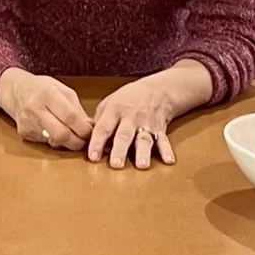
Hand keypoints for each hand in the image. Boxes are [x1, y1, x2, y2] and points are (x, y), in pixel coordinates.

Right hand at [0, 69, 93, 151]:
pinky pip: (45, 142)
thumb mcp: (63, 90)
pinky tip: (56, 132)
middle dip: (77, 141)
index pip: (70, 116)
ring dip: (67, 143)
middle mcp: (35, 108)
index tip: (91, 132)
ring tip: (73, 136)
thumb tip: (91, 127)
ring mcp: (28, 122)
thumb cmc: (42, 88)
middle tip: (84, 140)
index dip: (83, 128)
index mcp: (47, 93)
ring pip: (53, 141)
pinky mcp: (24, 133)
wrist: (16, 91)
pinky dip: (55, 140)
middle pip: (61, 134)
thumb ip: (77, 109)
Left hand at [88, 61, 212, 169]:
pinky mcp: (160, 130)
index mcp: (115, 110)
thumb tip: (85, 138)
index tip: (92, 157)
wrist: (158, 89)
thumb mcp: (109, 102)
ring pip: (144, 139)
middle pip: (124, 135)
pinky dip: (166, 151)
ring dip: (143, 153)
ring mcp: (147, 124)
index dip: (97, 142)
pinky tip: (168, 161)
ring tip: (142, 165)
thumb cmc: (129, 98)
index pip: (104, 128)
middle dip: (120, 150)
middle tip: (115, 164)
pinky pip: (163, 141)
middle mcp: (131, 118)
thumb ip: (99, 120)